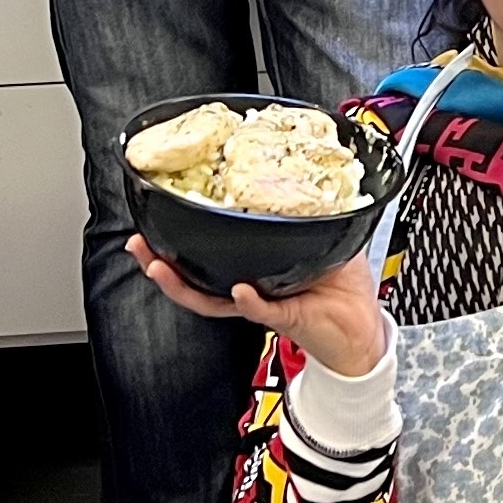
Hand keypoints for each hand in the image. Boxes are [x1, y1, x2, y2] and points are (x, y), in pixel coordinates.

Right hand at [126, 234, 387, 378]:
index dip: (182, 239)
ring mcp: (262, 302)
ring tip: (160, 267)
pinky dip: (249, 301)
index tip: (161, 215)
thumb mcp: (327, 238)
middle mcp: (250, 286)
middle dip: (160, 262)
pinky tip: (238, 290)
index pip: (210, 253)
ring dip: (182, 285)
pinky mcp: (285, 317)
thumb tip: (309, 173)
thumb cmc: (343, 289)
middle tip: (139, 243)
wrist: (363, 330)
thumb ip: (315, 211)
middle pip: (195, 278)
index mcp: (255, 266)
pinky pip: (260, 310)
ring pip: (212, 298)